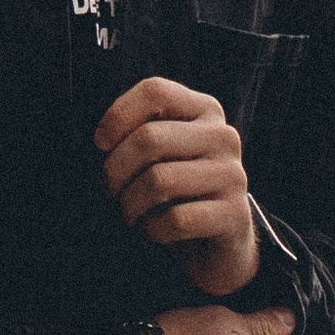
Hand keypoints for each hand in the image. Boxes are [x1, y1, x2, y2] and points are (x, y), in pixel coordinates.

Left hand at [97, 76, 259, 297]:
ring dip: (130, 204)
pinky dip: (152, 229)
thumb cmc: (178, 190)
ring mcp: (232, 174)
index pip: (155, 91)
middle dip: (115, 170)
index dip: (118, 115)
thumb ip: (141, 134)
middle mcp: (222, 136)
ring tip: (128, 213)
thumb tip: (102, 140)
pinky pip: (176, 220)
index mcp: (204, 109)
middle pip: (149, 138)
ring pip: (159, 181)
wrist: (218, 243)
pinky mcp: (234, 214)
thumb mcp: (163, 154)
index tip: (100, 144)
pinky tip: (152, 230)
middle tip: (110, 191)